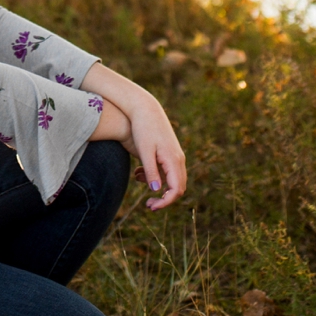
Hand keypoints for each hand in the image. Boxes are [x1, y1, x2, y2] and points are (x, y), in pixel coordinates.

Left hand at [83, 63, 186, 209]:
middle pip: (178, 188)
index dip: (165, 202)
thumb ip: (151, 171)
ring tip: (137, 179)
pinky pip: (166, 171)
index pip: (176, 190)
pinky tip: (138, 173)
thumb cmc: (143, 128)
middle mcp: (178, 159)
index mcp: (173, 160)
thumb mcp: (144, 151)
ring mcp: (175, 156)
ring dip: (158, 185)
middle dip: (164, 198)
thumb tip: (156, 190)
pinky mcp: (169, 152)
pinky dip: (155, 176)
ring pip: (172, 180)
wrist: (145, 108)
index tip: (151, 207)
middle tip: (148, 205)